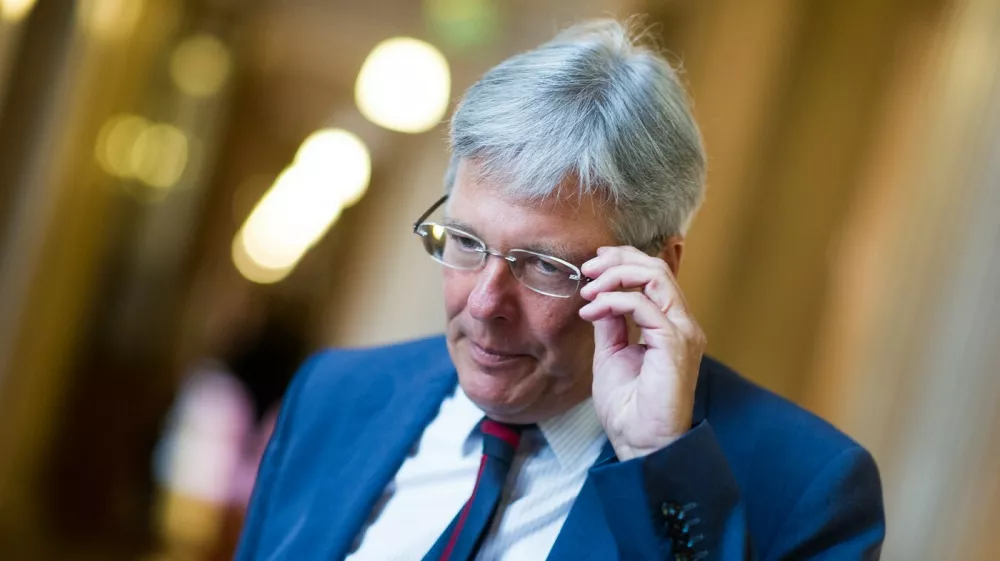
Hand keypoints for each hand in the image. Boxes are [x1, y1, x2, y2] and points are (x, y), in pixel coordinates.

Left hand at [579, 246, 705, 460]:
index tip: (592, 264)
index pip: (654, 275)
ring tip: (588, 289)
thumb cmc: (629, 408)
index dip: (624, 261)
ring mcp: (683, 333)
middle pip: (657, 268)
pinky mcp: (676, 344)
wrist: (640, 444)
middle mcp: (682, 324)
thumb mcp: (611, 354)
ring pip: (655, 277)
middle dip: (619, 259)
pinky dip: (614, 300)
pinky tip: (592, 311)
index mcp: (670, 326)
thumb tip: (599, 297)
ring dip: (615, 275)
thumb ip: (610, 324)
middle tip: (588, 267)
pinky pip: (644, 306)